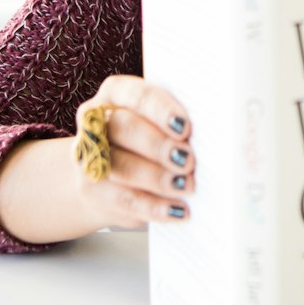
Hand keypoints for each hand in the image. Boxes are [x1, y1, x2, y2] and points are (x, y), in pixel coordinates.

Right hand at [73, 74, 195, 230]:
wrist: (104, 179)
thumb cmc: (144, 142)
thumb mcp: (156, 125)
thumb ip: (175, 125)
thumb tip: (214, 136)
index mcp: (115, 94)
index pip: (134, 94)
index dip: (159, 109)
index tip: (185, 126)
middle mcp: (96, 121)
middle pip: (124, 128)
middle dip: (158, 145)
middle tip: (188, 160)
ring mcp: (89, 156)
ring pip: (121, 166)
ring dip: (157, 178)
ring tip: (186, 185)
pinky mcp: (91, 191)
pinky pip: (123, 200)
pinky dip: (154, 207)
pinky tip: (177, 209)